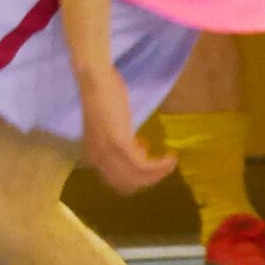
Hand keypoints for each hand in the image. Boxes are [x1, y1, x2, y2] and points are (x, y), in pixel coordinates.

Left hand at [76, 64, 175, 193]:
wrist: (96, 80)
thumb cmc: (104, 98)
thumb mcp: (111, 126)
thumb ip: (121, 141)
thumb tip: (138, 149)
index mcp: (94, 155)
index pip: (117, 181)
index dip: (137, 175)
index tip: (147, 155)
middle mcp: (98, 158)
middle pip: (128, 184)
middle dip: (150, 178)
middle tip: (163, 163)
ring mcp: (107, 152)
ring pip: (137, 177)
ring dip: (159, 173)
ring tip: (170, 160)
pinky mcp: (119, 143)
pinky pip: (143, 166)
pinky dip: (160, 166)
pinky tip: (170, 157)